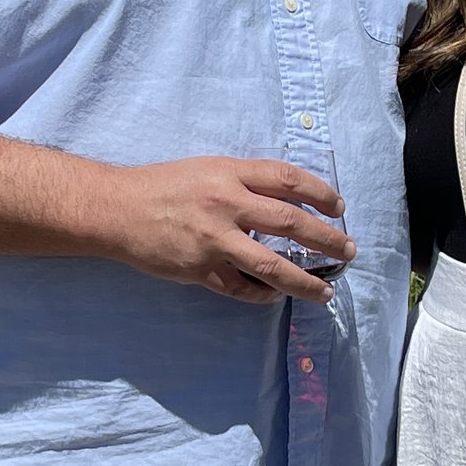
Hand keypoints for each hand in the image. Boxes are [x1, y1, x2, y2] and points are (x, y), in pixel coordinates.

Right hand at [98, 156, 352, 303]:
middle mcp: (226, 204)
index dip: (321, 193)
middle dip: (327, 239)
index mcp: (230, 173)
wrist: (116, 209)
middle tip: (349, 250)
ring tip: (326, 290)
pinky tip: (276, 296)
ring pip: (273, 266)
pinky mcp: (200, 270)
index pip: (289, 179)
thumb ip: (243, 182)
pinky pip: (241, 288)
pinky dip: (263, 295)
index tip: (339, 207)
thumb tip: (287, 200)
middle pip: (291, 223)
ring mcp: (214, 241)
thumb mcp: (207, 169)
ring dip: (306, 281)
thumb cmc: (162, 185)